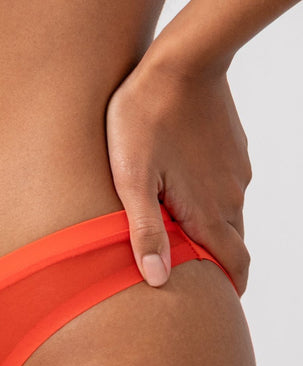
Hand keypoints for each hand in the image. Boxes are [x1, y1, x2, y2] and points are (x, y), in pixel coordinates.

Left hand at [105, 52, 251, 293]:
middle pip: (232, 243)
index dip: (230, 286)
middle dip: (219, 264)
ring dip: (212, 232)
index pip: (233, 263)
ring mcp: (235, 173)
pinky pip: (227, 188)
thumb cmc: (145, 121)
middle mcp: (229, 197)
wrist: (180, 62)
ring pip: (229, 215)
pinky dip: (212, 202)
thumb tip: (157, 279)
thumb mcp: (132, 180)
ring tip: (184, 238)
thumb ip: (145, 231)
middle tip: (197, 277)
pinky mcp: (232, 152)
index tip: (221, 301)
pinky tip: (186, 195)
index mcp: (207, 212)